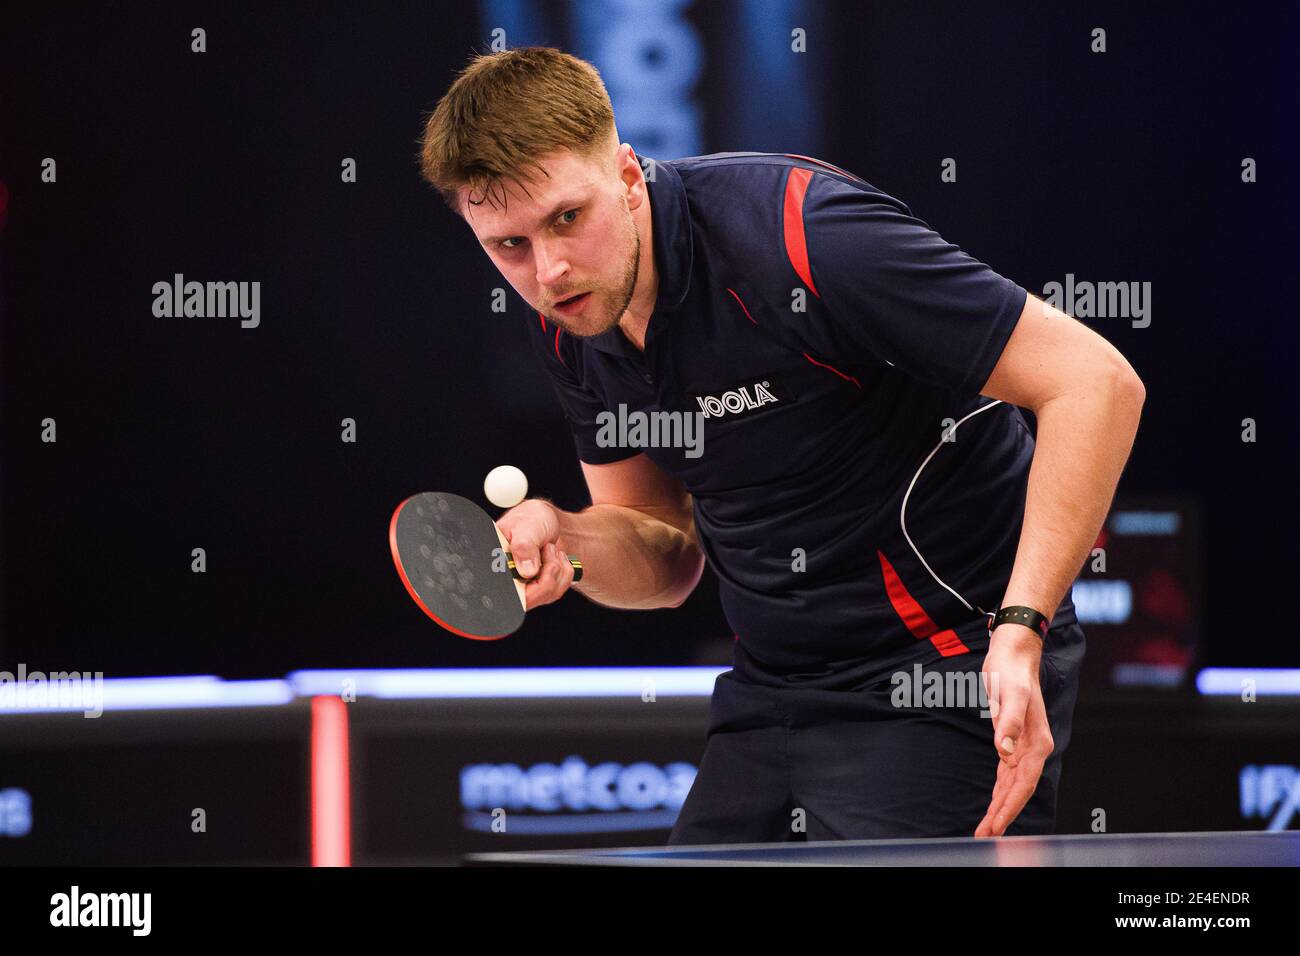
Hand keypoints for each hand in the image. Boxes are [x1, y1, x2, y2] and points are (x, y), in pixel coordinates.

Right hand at [495, 499, 576, 609]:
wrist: (545, 520)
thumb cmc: (530, 519)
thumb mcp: (525, 526)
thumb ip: (524, 547)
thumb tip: (526, 571)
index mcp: (495, 564)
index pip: (505, 592)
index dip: (525, 586)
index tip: (538, 566)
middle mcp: (506, 580)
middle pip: (529, 598)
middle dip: (547, 573)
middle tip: (548, 549)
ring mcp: (523, 587)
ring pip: (546, 595)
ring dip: (558, 571)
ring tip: (550, 550)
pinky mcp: (538, 589)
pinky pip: (556, 592)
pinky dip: (563, 574)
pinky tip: (556, 558)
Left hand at [974, 624, 1052, 836]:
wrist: (1012, 654)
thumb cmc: (1011, 672)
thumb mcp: (1011, 694)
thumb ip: (1009, 722)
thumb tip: (1004, 750)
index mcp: (1037, 743)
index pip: (1023, 784)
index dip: (1009, 807)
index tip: (995, 826)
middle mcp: (1033, 748)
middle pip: (1018, 790)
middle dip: (1003, 814)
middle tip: (984, 836)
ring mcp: (1024, 746)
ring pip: (1012, 784)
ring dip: (1001, 805)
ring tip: (987, 827)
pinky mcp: (1012, 740)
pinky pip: (1007, 773)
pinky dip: (1001, 789)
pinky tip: (994, 802)